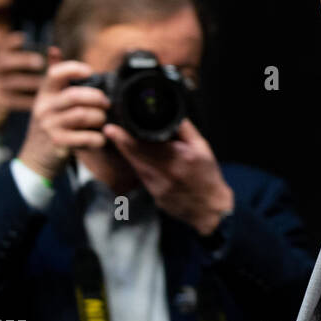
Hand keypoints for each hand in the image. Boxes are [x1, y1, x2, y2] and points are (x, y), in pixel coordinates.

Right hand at [0, 31, 47, 130]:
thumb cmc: (11, 83)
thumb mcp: (14, 70)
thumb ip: (32, 60)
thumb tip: (55, 49)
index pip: (2, 46)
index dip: (11, 41)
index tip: (24, 37)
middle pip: (5, 61)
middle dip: (23, 60)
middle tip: (39, 61)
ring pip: (11, 82)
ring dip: (30, 82)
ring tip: (46, 83)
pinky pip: (13, 100)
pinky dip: (28, 100)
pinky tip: (41, 100)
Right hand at [16, 47, 109, 180]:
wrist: (36, 155)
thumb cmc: (50, 122)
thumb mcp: (48, 98)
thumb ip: (55, 77)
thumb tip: (53, 49)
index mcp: (44, 92)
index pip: (55, 73)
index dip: (74, 68)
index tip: (89, 72)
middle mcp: (44, 107)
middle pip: (76, 95)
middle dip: (97, 98)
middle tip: (106, 104)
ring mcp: (49, 125)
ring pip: (83, 115)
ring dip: (100, 118)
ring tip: (102, 121)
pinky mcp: (58, 142)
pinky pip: (87, 137)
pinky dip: (99, 138)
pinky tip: (100, 138)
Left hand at [104, 118, 233, 236]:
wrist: (210, 206)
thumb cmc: (207, 176)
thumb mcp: (203, 148)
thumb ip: (185, 130)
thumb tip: (170, 114)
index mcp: (180, 157)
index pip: (145, 145)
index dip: (124, 137)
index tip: (112, 128)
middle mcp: (167, 172)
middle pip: (134, 155)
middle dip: (120, 141)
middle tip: (110, 130)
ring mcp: (158, 186)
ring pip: (135, 165)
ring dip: (127, 153)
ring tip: (121, 141)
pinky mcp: (154, 195)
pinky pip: (142, 176)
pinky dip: (138, 166)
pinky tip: (139, 159)